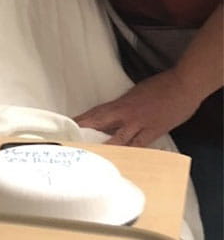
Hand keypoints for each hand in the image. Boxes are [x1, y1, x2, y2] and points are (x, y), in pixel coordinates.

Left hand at [74, 69, 201, 146]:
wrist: (181, 85)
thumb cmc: (159, 87)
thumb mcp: (135, 95)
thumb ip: (122, 107)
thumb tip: (111, 119)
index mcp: (119, 103)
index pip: (95, 113)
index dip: (80, 121)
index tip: (67, 128)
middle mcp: (125, 114)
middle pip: (99, 124)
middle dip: (84, 134)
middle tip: (70, 142)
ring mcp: (139, 124)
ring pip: (116, 139)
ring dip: (103, 148)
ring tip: (89, 156)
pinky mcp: (153, 131)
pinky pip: (138, 146)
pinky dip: (129, 154)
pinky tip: (120, 162)